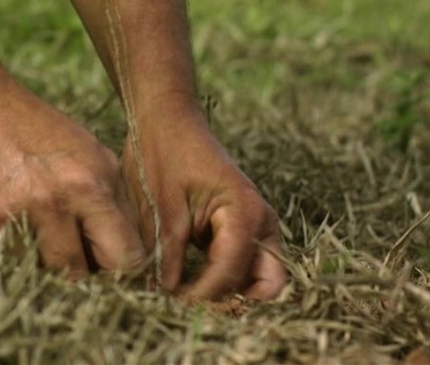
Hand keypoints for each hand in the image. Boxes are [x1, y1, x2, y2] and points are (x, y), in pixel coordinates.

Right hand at [0, 83, 145, 276]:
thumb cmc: (28, 126)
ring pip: (54, 273)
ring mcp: (36, 206)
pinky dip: (16, 255)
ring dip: (48, 268)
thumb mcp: (84, 152)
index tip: (109, 277)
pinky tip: (11, 226)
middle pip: (96, 272)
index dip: (122, 275)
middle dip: (86, 278)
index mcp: (103, 178)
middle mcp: (76, 193)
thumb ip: (106, 199)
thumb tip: (120, 251)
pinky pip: (17, 261)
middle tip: (72, 268)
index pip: (130, 254)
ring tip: (38, 241)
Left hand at [123, 102, 287, 300]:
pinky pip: (244, 266)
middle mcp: (260, 222)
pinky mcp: (241, 230)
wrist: (168, 120)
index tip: (171, 304)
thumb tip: (166, 295)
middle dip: (236, 303)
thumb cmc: (164, 153)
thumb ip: (167, 254)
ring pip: (259, 278)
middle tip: (195, 310)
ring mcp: (256, 227)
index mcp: (245, 212)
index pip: (231, 271)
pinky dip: (225, 281)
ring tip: (191, 299)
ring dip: (232, 294)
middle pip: (268, 284)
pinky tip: (191, 285)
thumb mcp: (161, 206)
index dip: (202, 296)